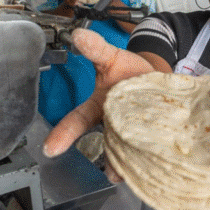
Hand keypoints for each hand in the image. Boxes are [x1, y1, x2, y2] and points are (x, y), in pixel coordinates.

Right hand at [43, 29, 153, 162]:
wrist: (157, 78)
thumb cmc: (129, 72)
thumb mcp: (112, 57)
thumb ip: (96, 49)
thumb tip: (78, 35)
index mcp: (98, 108)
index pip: (78, 121)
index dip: (63, 134)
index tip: (50, 148)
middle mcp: (114, 125)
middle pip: (107, 144)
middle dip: (109, 159)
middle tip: (112, 173)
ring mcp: (135, 133)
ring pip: (130, 152)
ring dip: (133, 163)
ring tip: (134, 173)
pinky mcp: (156, 136)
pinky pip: (152, 149)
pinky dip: (155, 156)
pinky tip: (159, 162)